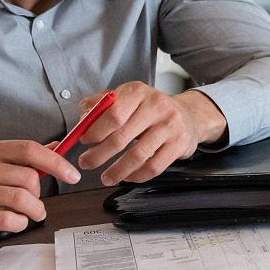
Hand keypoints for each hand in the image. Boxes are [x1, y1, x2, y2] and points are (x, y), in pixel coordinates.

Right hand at [0, 140, 81, 250]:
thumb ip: (21, 158)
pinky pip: (9, 219)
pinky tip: (15, 222)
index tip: (72, 174)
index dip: (55, 161)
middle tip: (36, 202)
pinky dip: (21, 223)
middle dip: (39, 194)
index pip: (28, 149)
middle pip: (27, 177)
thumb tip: (56, 146)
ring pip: (21, 198)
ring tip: (32, 214)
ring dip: (35, 210)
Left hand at [70, 81, 227, 185]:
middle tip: (86, 163)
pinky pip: (153, 167)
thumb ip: (99, 105)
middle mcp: (156, 106)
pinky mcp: (179, 144)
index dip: (95, 131)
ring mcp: (169, 126)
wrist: (187, 116)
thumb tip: (82, 121)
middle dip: (98, 155)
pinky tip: (127, 176)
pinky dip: (137, 176)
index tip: (84, 141)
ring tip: (105, 177)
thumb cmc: (148, 110)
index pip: (112, 114)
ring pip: (137, 155)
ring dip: (116, 171)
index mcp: (137, 92)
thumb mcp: (124, 98)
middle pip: (121, 137)